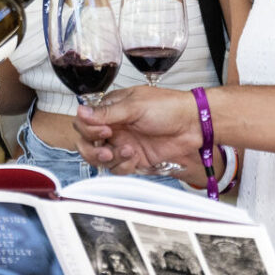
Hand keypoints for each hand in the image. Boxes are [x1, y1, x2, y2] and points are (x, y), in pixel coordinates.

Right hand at [74, 87, 199, 173]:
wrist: (193, 125)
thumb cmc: (168, 107)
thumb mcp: (135, 106)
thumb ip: (106, 113)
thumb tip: (81, 110)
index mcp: (111, 109)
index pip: (84, 122)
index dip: (88, 129)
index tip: (104, 130)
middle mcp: (114, 127)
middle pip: (87, 143)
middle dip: (93, 150)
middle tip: (107, 149)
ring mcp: (123, 143)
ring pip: (100, 159)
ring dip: (110, 158)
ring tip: (128, 151)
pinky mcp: (133, 159)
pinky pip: (118, 168)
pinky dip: (124, 165)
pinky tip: (136, 157)